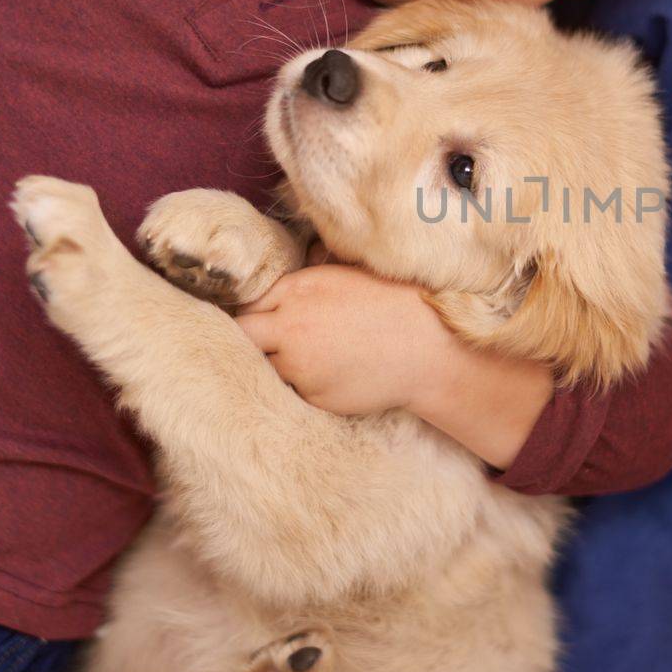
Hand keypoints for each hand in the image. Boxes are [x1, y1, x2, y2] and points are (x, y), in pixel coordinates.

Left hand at [236, 253, 555, 465]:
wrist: (430, 348)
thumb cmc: (397, 304)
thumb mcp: (349, 275)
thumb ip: (308, 279)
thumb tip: (284, 281)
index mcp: (298, 289)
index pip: (247, 303)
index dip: (253, 312)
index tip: (259, 319)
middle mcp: (290, 328)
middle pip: (242, 336)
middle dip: (248, 339)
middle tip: (264, 343)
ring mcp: (299, 367)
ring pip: (267, 367)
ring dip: (279, 365)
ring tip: (312, 359)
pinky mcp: (314, 397)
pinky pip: (297, 391)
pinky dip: (308, 386)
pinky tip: (336, 375)